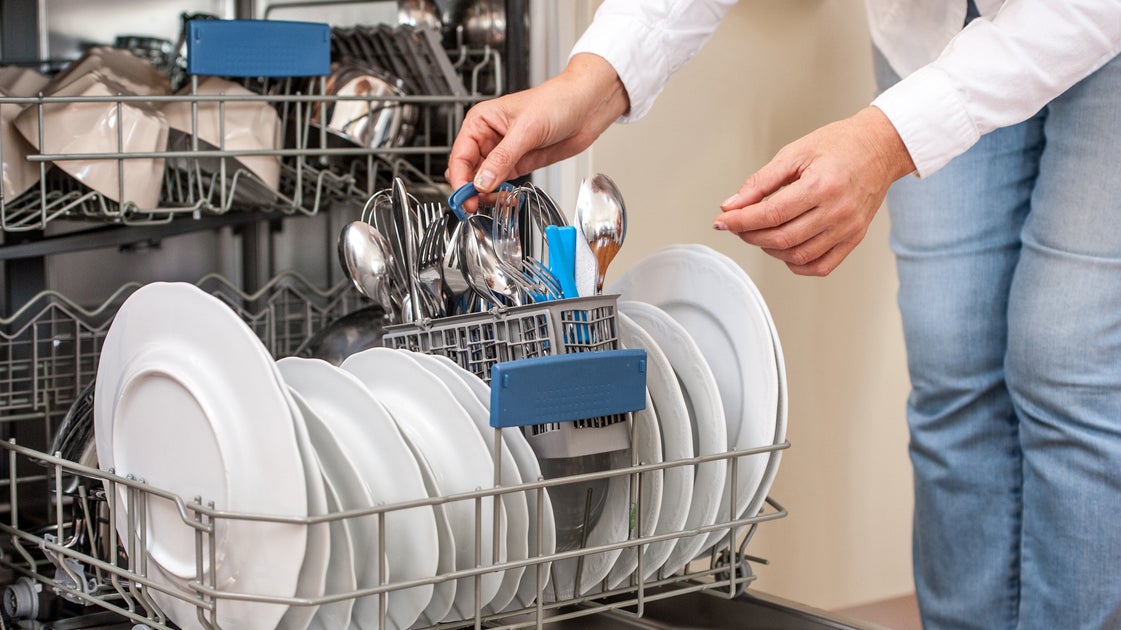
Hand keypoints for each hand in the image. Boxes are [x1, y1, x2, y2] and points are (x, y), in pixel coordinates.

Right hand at [446, 53, 628, 209]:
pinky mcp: (518, 164)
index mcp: (481, 121)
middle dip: (470, 189)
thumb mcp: (526, 130)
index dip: (460, 178)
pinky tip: (504, 198)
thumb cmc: (556, 102)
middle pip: (468, 170)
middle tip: (475, 205)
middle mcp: (488, 137)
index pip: (460, 154)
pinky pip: (500, 183)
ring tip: (493, 202)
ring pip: (483, 180)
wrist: (586, 107)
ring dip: (485, 194)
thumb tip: (482, 181)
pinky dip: (499, 193)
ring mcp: (503, 153)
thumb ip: (502, 158)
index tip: (464, 196)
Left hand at [714, 106, 914, 275]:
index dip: (740, 221)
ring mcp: (848, 228)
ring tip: (759, 232)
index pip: (771, 214)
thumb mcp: (794, 153)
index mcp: (822, 185)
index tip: (722, 221)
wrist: (880, 147)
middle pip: (782, 238)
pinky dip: (796, 263)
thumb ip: (761, 182)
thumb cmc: (840, 144)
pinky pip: (821, 266)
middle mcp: (838, 211)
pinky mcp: (854, 238)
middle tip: (737, 225)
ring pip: (798, 256)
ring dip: (770, 249)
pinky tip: (784, 248)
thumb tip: (732, 205)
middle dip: (750, 235)